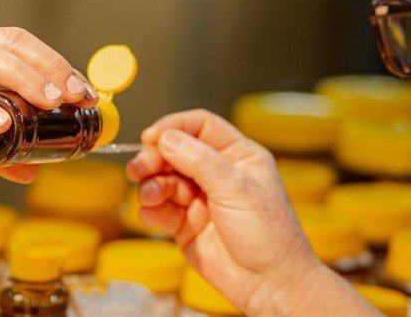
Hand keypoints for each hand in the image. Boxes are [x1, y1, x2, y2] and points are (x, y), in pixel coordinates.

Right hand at [126, 110, 332, 313]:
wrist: (270, 284)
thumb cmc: (270, 236)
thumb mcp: (236, 188)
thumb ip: (199, 160)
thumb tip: (166, 137)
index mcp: (238, 156)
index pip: (200, 126)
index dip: (174, 127)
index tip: (151, 137)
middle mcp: (216, 173)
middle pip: (175, 152)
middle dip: (155, 158)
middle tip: (140, 168)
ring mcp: (199, 199)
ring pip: (163, 179)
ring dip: (150, 185)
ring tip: (149, 197)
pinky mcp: (185, 224)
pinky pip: (160, 208)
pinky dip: (151, 209)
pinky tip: (153, 215)